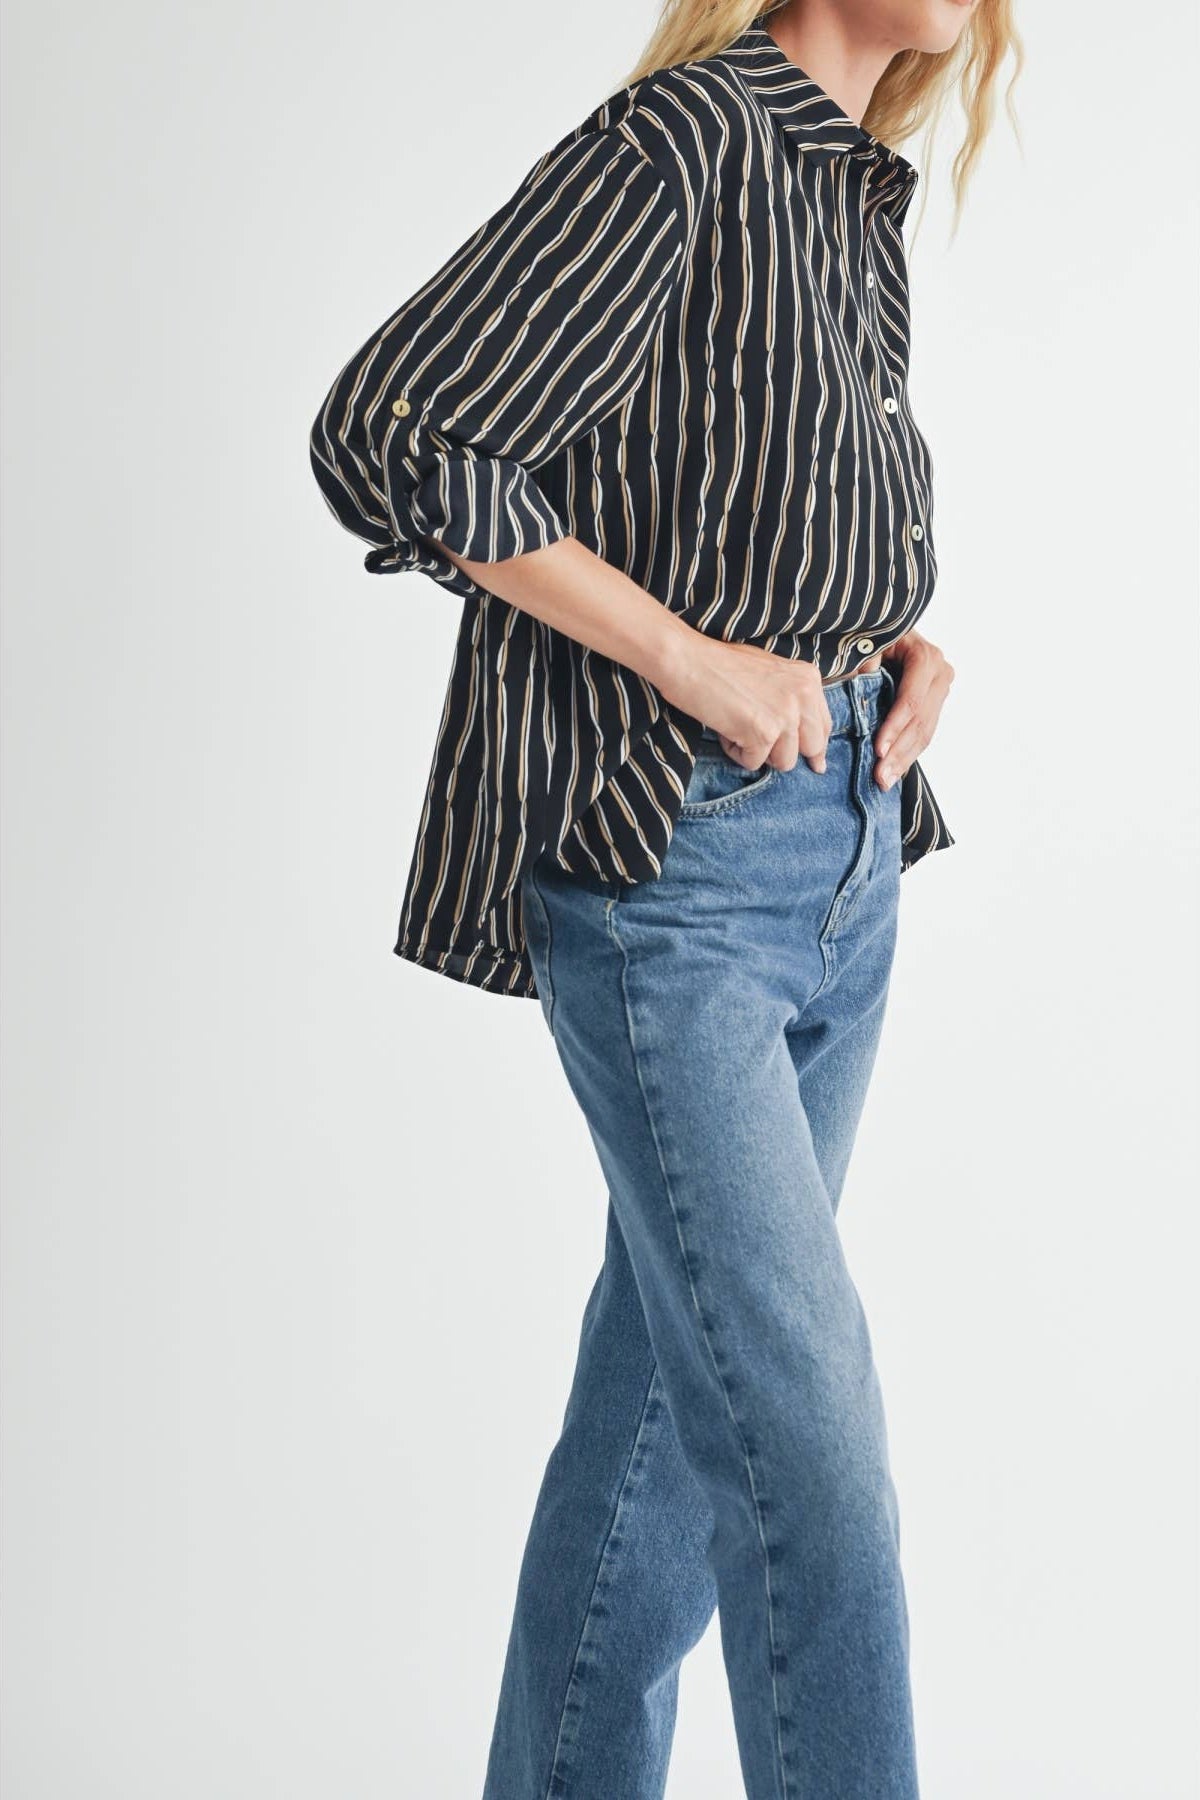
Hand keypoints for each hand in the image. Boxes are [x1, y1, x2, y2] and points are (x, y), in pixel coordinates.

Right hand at [659, 632, 832, 773]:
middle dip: (785, 752)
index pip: (824, 724)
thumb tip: (801, 735)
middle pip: (810, 748)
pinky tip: (724, 728)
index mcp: (808, 679)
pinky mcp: (763, 733)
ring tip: (737, 725)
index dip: (817, 748)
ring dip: (757, 751)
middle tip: (759, 742)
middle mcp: (802, 696)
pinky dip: (735, 752)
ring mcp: (784, 715)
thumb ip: (791, 698)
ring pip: (783, 761)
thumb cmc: (721, 665)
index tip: (816, 764)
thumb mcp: (771, 673)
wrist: (688, 660)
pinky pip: (753, 762)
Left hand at [874, 632, 954, 790]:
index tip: (878, 749)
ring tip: (884, 781)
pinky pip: (924, 733)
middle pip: (921, 721)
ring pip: (925, 732)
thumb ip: (864, 659)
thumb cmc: (873, 635)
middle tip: (880, 776)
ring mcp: (940, 690)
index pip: (912, 700)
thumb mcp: (866, 641)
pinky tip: (894, 772)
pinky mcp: (934, 704)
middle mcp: (940, 673)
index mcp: (925, 657)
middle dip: (899, 752)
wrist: (889, 632)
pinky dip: (907, 754)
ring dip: (903, 760)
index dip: (895, 726)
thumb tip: (863, 676)